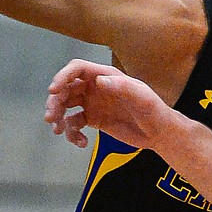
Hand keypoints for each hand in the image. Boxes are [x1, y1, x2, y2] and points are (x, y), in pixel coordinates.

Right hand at [45, 59, 169, 148]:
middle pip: (66, 88)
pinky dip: (71, 133)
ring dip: (57, 117)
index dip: (62, 76)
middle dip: (55, 101)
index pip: (77, 69)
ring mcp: (93, 103)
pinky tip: (80, 143)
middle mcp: (96, 87)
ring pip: (65, 106)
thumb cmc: (155, 111)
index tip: (53, 90)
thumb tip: (100, 80)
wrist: (159, 133)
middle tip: (51, 116)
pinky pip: (73, 124)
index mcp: (107, 76)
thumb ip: (123, 87)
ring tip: (58, 130)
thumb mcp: (142, 98)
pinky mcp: (93, 120)